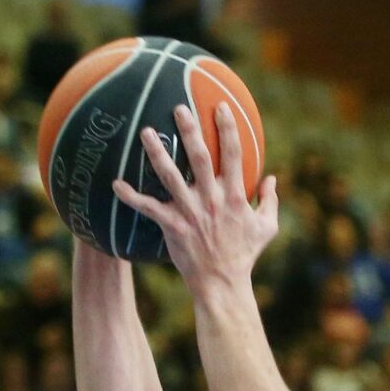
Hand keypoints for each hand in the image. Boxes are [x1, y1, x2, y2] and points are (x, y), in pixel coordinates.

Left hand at [111, 103, 277, 289]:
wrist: (222, 284)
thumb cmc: (244, 255)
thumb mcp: (266, 228)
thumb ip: (270, 201)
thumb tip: (272, 179)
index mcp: (235, 196)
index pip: (234, 155)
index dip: (228, 128)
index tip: (220, 106)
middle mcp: (212, 199)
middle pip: (200, 158)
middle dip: (190, 131)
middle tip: (178, 107)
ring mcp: (191, 212)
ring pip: (170, 177)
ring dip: (157, 153)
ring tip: (146, 131)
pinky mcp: (173, 226)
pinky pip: (149, 208)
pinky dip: (131, 197)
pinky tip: (116, 183)